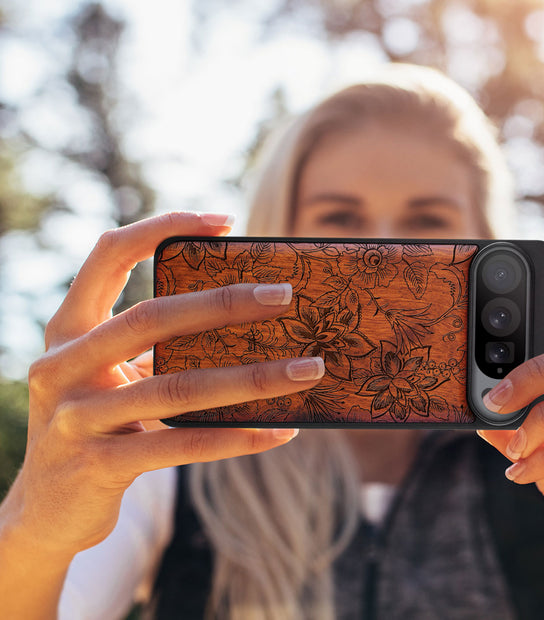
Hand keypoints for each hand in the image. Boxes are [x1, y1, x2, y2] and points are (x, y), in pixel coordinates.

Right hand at [3, 212, 323, 559]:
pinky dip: (238, 437)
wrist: (46, 511)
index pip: (108, 255)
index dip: (162, 227)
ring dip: (253, 378)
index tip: (224, 221)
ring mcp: (76, 418)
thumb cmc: (97, 424)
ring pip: (177, 387)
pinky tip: (281, 431)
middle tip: (284, 295)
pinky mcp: (99, 466)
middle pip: (151, 318)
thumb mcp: (112, 375)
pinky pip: (183, 445)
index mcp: (68, 330)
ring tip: (308, 369)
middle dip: (224, 303)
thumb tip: (246, 318)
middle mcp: (62, 366)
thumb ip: (154, 346)